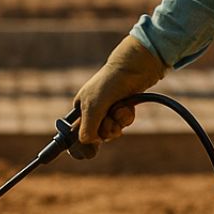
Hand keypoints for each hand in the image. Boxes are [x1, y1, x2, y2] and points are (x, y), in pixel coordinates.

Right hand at [70, 36, 166, 158]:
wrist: (135, 67)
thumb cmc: (110, 83)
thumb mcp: (94, 106)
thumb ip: (88, 127)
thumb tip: (86, 142)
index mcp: (81, 107)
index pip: (77, 131)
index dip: (84, 138)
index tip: (88, 146)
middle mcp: (93, 109)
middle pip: (97, 134)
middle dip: (106, 128)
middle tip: (110, 119)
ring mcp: (108, 109)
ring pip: (112, 129)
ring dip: (118, 122)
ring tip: (120, 108)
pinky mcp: (122, 108)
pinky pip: (123, 123)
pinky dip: (126, 116)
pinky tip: (128, 105)